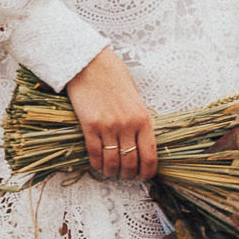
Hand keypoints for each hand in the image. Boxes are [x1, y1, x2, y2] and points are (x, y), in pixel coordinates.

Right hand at [65, 48, 157, 180]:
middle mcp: (127, 125)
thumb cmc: (113, 74)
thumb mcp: (134, 95)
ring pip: (112, 162)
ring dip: (112, 172)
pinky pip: (94, 153)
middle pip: (130, 162)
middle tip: (126, 175)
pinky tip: (98, 164)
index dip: (147, 172)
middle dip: (129, 174)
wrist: (89, 62)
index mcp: (143, 117)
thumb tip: (140, 138)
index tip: (144, 176)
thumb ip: (138, 117)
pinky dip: (97, 163)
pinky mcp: (89, 126)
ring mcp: (107, 126)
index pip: (149, 155)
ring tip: (111, 172)